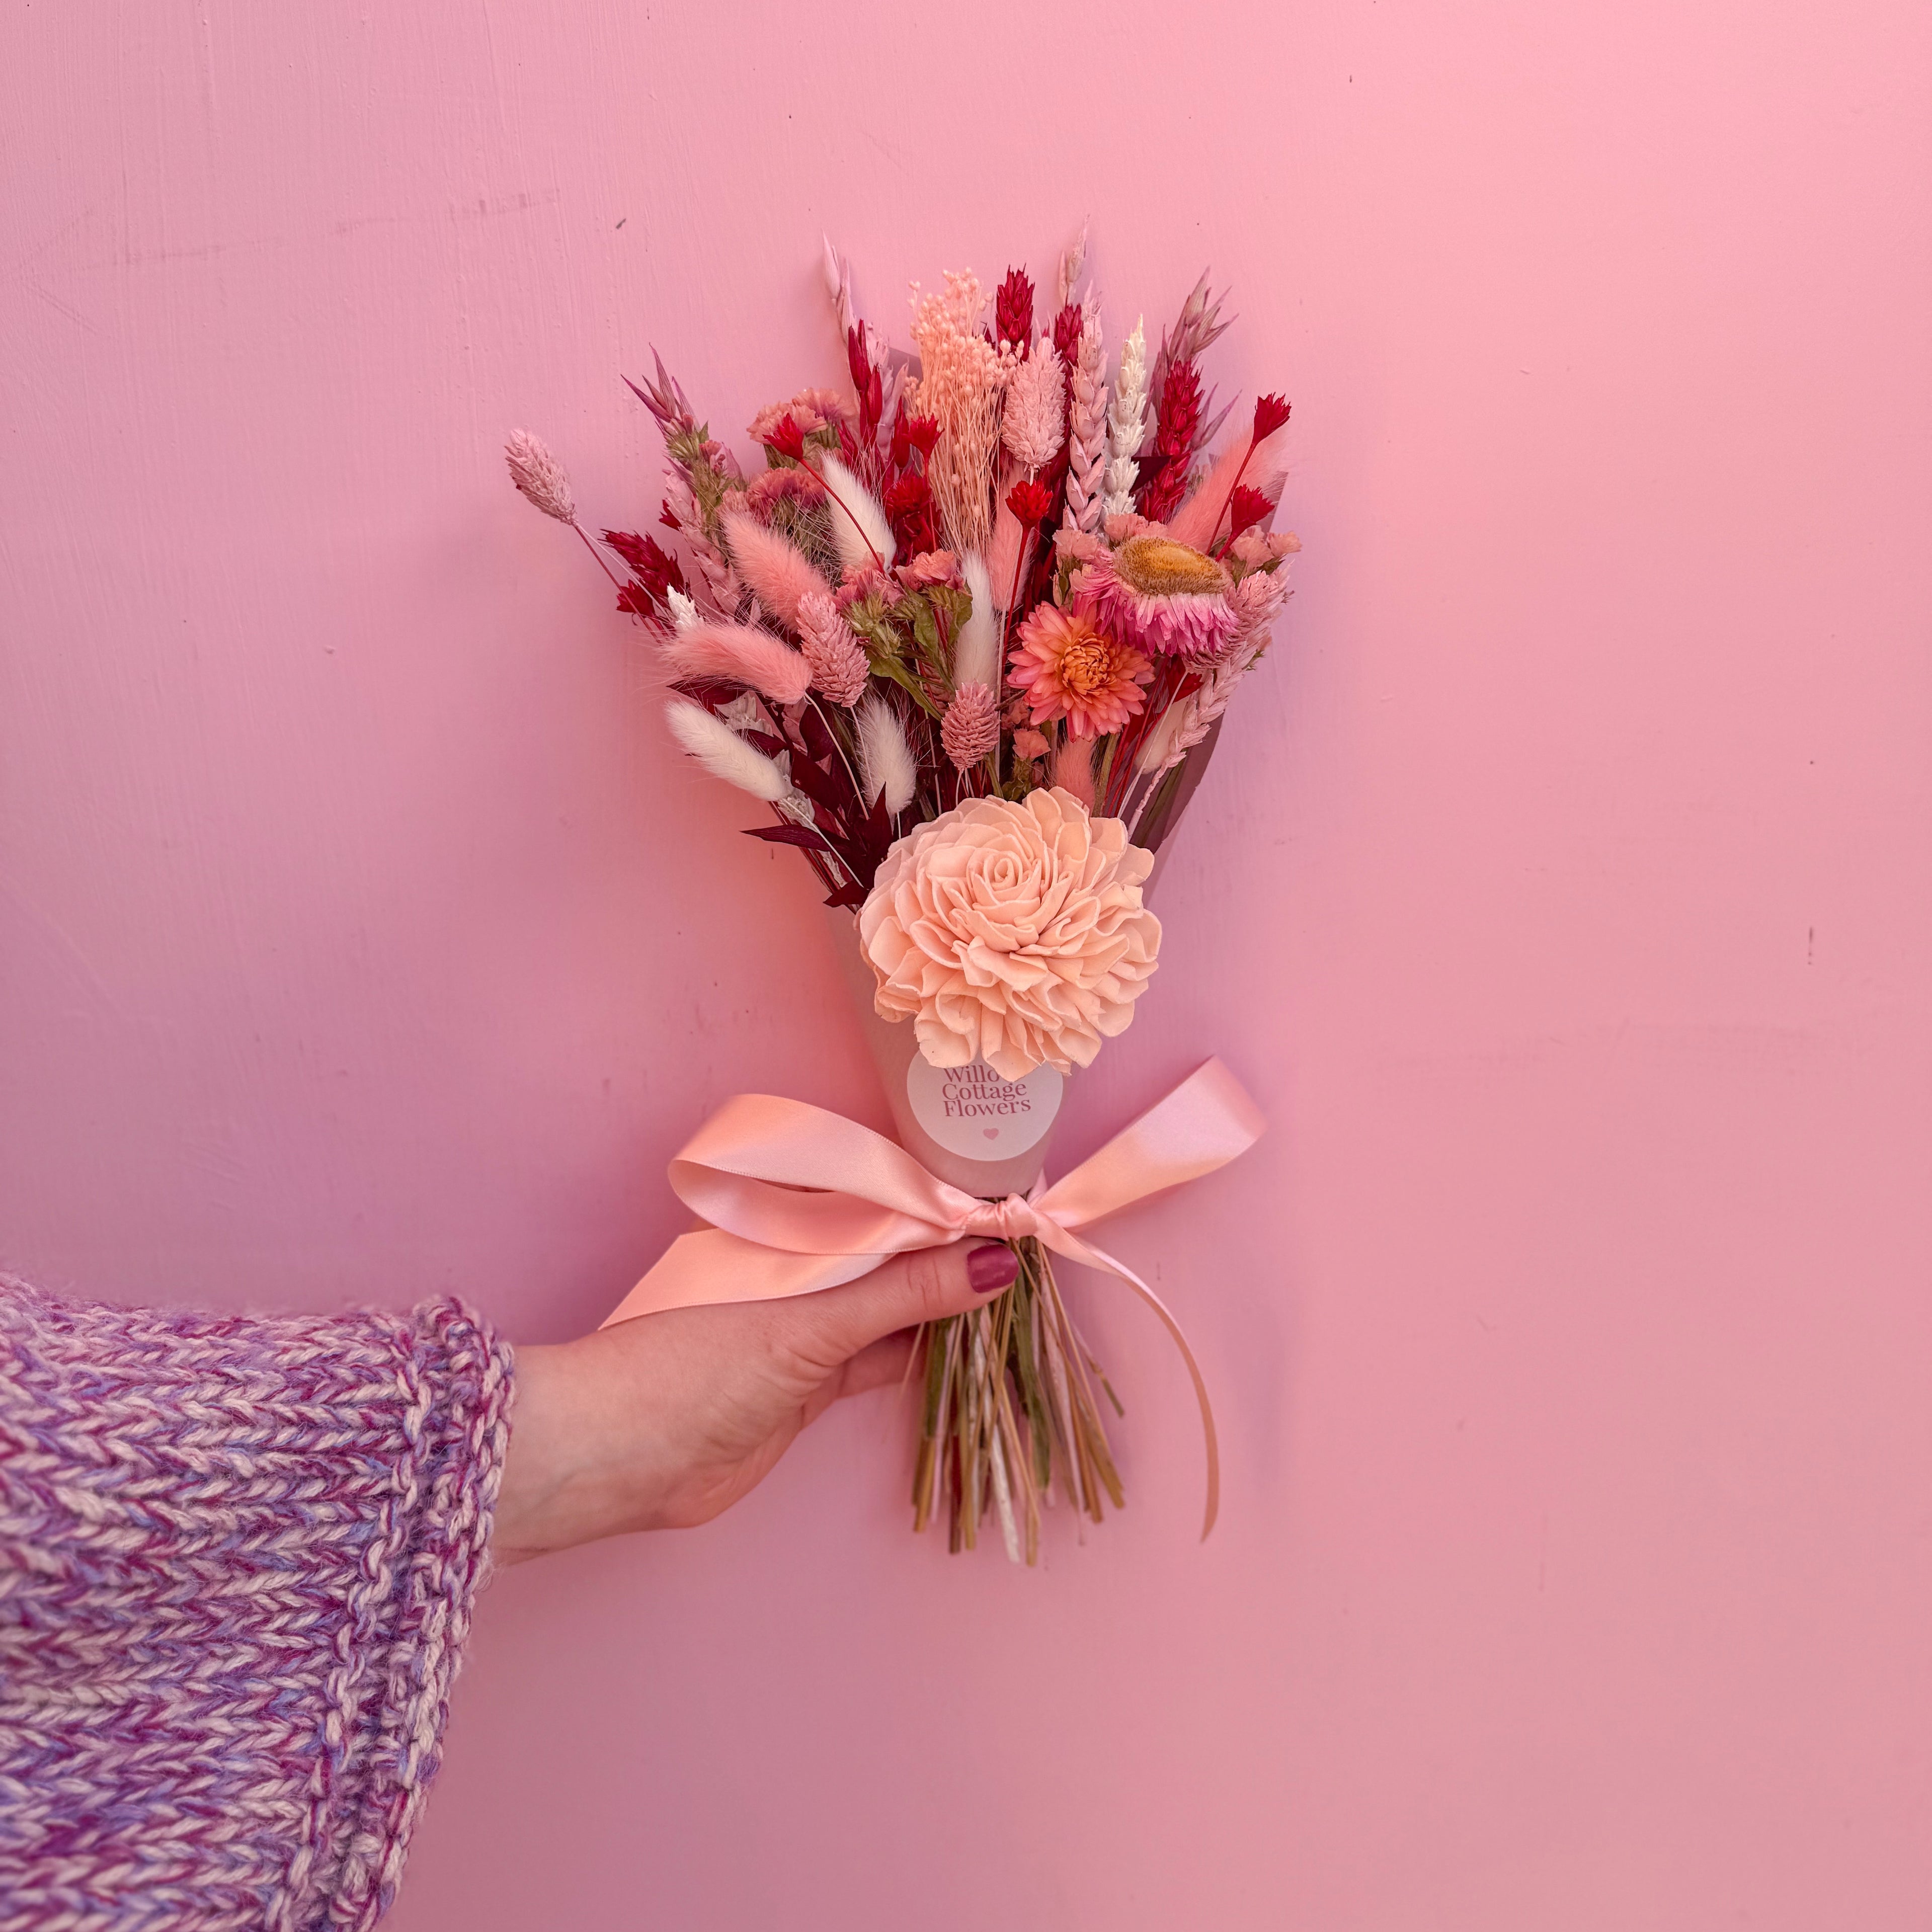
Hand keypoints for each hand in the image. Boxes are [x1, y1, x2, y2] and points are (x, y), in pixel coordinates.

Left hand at [491, 1240, 1019, 1561]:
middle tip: (1033, 1250)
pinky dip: (920, 1353)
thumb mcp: (811, 1324)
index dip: (948, 1203)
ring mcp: (803, 1329)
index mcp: (791, 1229)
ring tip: (1015, 1295)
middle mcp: (800, 1271)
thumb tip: (996, 1261)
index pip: (885, 1201)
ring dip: (945, 1307)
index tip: (1015, 1201)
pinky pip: (877, 1358)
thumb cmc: (695, 1366)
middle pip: (893, 1254)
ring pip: (891, 1308)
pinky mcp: (805, 1386)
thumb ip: (905, 1295)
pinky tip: (968, 1345)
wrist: (617, 1460)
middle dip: (956, 1254)